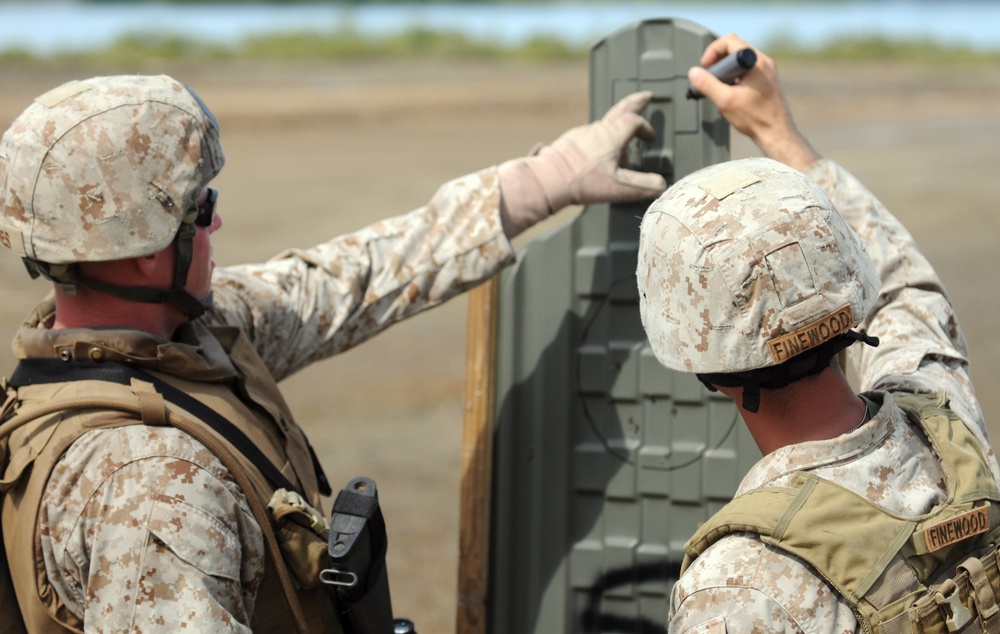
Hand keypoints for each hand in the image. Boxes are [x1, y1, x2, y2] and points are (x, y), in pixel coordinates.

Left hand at [498, 91, 666, 236]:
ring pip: (603, 128)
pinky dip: (598, 143)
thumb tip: (661, 185)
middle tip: (645, 97)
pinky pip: (588, 137)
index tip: (650, 137)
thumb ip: (643, 186)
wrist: (548, 180)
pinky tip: (595, 159)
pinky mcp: (569, 142)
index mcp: (612, 136)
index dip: (646, 127)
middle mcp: (597, 130)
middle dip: (635, 102)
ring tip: (619, 149)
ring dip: (615, 133)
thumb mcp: (620, 187)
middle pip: (620, 110)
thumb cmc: (582, 182)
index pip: (635, 121)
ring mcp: (582, 134)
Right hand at [688, 34, 818, 170]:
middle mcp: (764, 62)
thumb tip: (694, 73)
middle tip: (710, 81)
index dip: (712, 52)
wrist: (777, 133)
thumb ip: (707, 84)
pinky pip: (746, 74)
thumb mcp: (725, 101)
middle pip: (734, 51)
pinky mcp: (768, 81)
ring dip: (725, 76)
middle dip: (718, 65)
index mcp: (756, 62)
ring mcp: (768, 71)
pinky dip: (735, 82)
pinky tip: (731, 100)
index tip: (705, 67)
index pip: (730, 41)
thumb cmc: (756, 118)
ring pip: (739, 64)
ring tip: (721, 94)